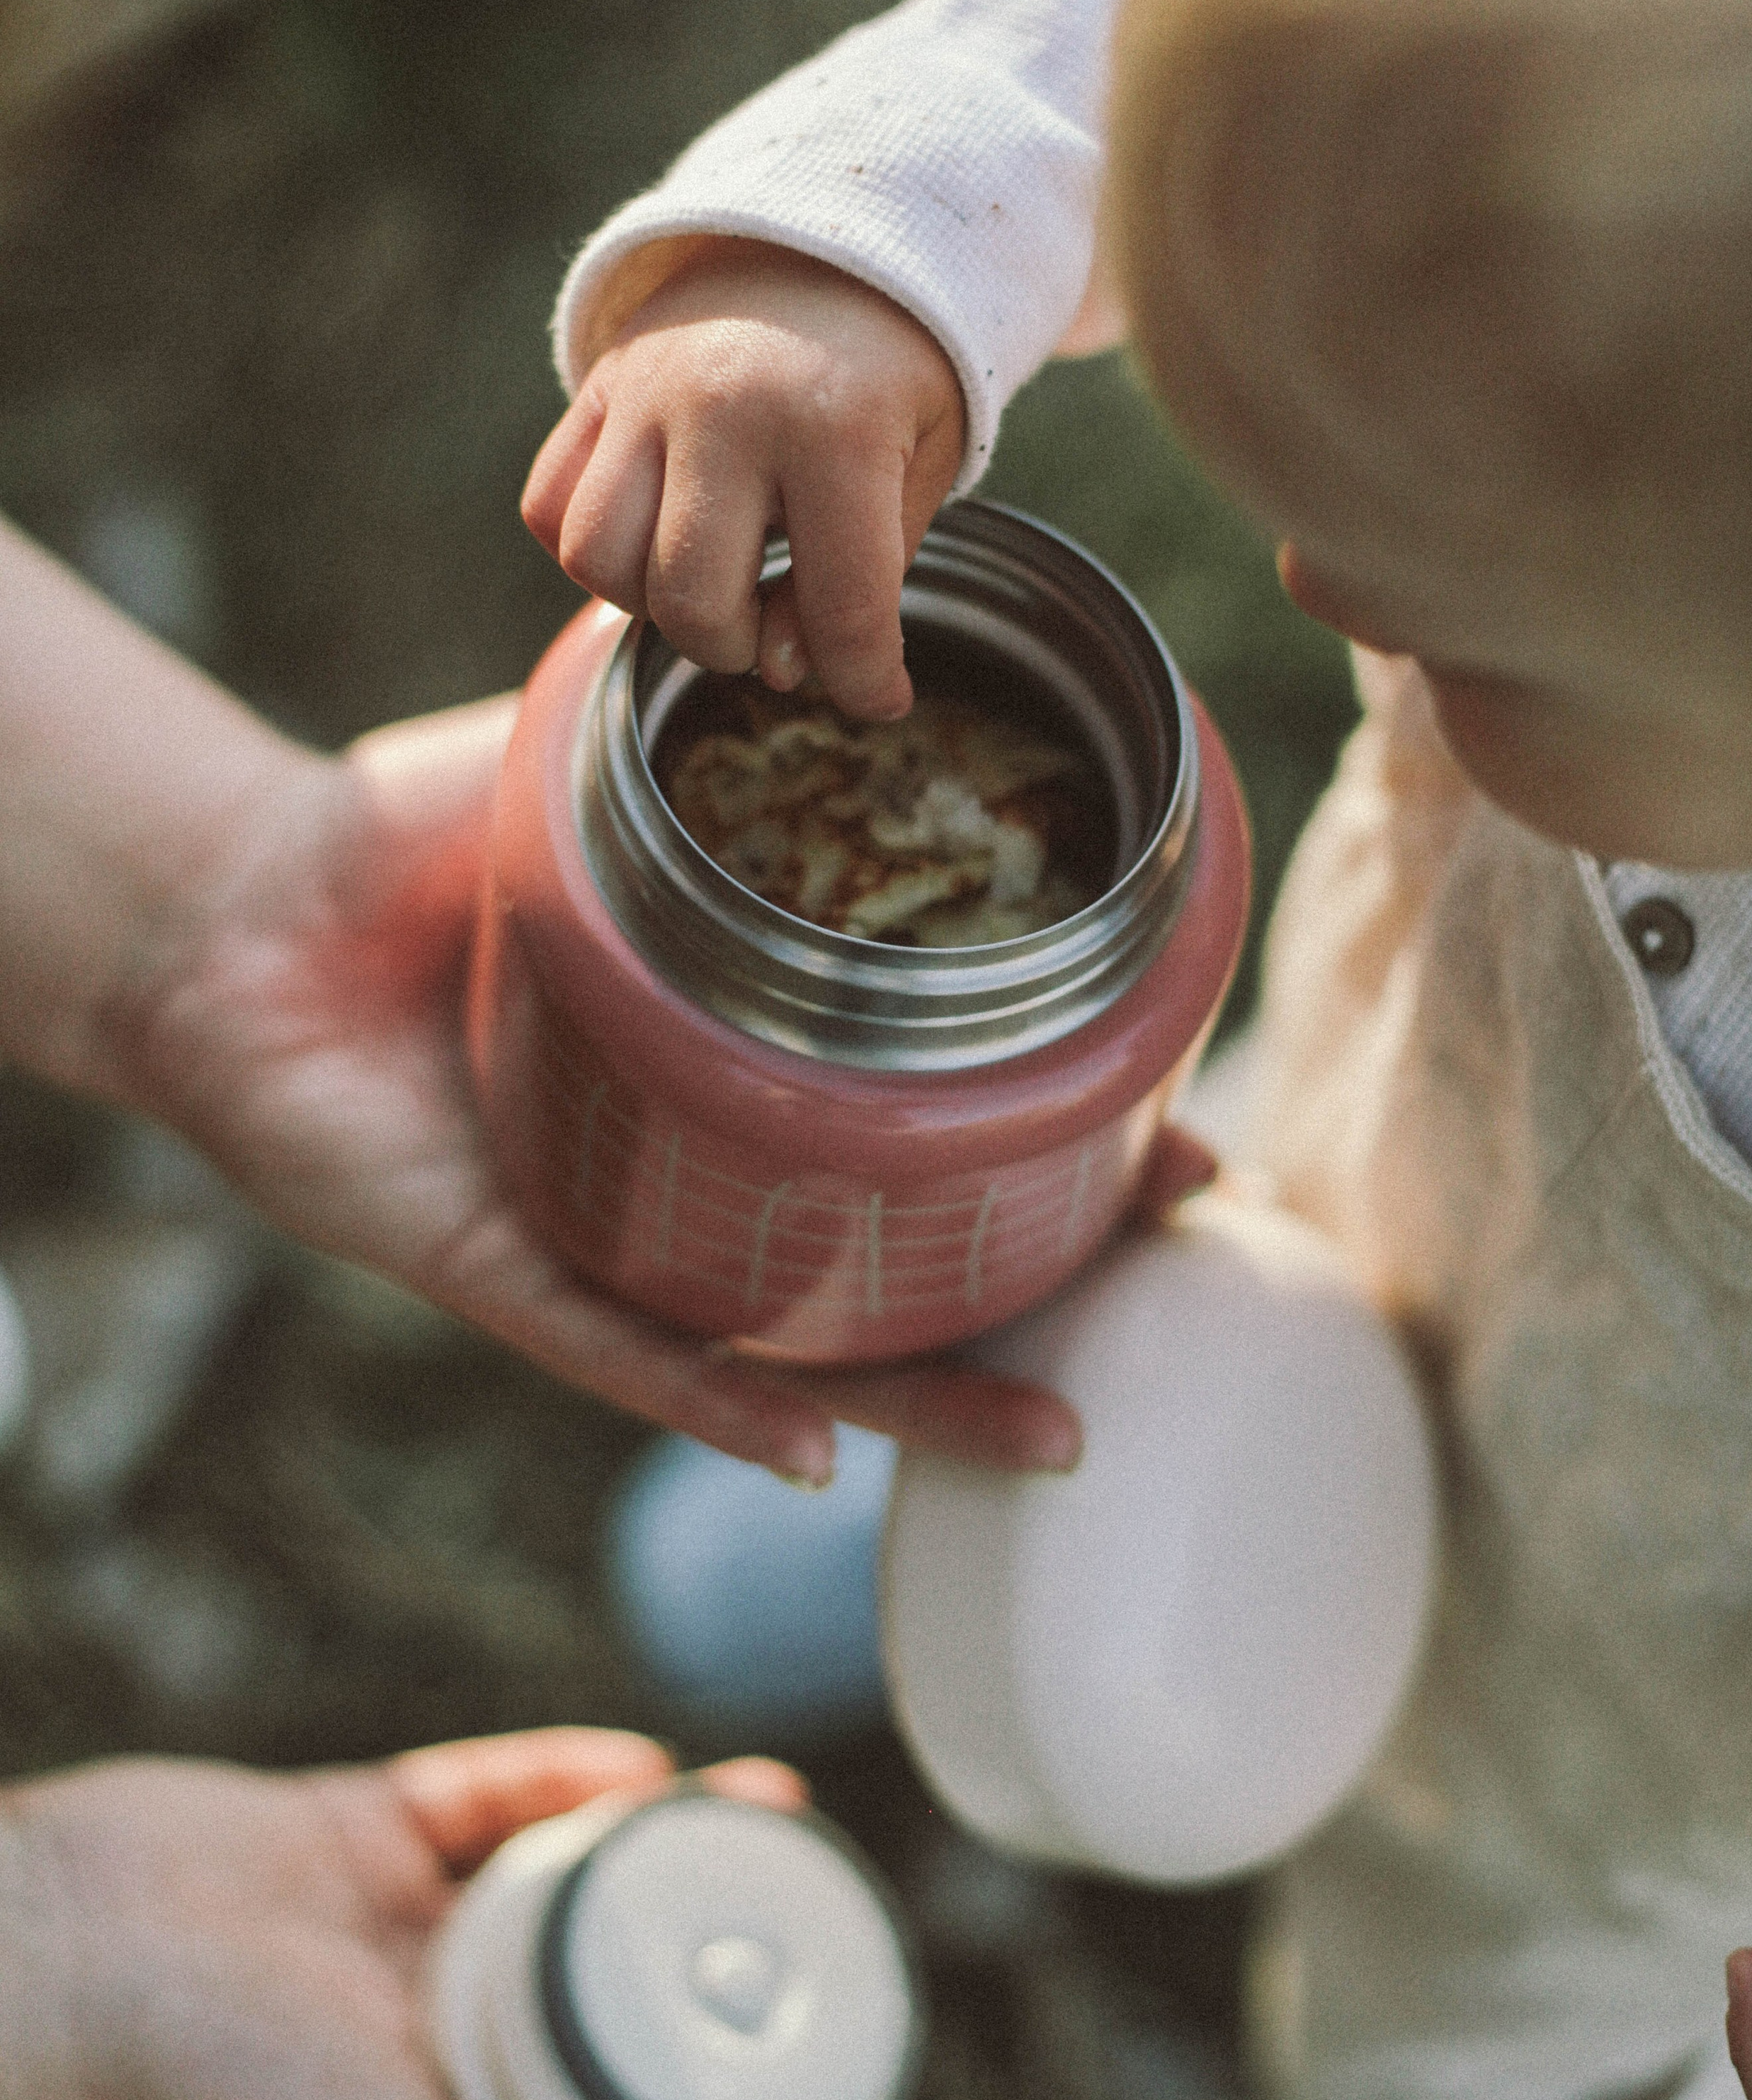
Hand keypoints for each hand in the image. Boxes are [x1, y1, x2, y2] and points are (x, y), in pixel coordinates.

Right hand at [0, 1730, 803, 2099]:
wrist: (65, 1953)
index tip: (882, 2092)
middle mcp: (451, 2036)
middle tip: (842, 1913)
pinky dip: (572, 1777)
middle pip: (630, 1995)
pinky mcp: (373, 1825)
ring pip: (578, 1880)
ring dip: (674, 1844)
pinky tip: (649, 1771)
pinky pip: (498, 1793)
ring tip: (774, 1810)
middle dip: (735, 1960)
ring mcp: (413, 1927)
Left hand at [125, 693, 1080, 1485]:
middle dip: (1041, 1270)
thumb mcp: (577, 766)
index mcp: (730, 1055)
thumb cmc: (393, 840)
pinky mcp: (508, 1273)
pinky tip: (819, 1455)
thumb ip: (693, 728)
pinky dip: (722, 1408)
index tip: (1176, 1119)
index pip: (922, 1101)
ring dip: (926, 1397)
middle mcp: (693, 1158)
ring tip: (1054, 1429)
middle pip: (896, 1242)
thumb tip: (828, 644)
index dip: (1050, 1121)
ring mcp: (614, 1228)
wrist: (227, 905)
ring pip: (793, 1346)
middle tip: (1172, 1259)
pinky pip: (631, 1357)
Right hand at [523, 240, 964, 721]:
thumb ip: (865, 578)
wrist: (828, 242)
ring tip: (712, 579)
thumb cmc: (887, 377)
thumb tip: (779, 668)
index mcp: (837, 428)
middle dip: (737, 647)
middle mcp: (727, 407)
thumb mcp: (916, 470)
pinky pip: (550, 506)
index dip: (865, 679)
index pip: (842, 606)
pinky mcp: (598, 384)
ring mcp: (647, 390)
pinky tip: (654, 538)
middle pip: (692, 600)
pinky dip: (590, 552)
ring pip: (598, 560)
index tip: (880, 697)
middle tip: (775, 625)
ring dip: (652, 603)